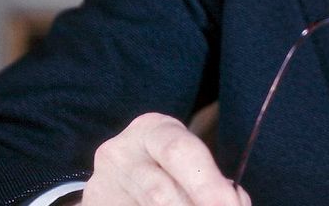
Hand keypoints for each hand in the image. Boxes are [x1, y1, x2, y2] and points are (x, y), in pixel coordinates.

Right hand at [81, 112, 248, 205]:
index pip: (180, 151)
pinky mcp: (95, 203)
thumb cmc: (166, 166)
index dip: (207, 183)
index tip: (229, 204)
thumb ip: (210, 179)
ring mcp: (103, 182)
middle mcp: (121, 152)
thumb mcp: (187, 161)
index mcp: (152, 130)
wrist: (117, 177)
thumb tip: (234, 202)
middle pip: (161, 191)